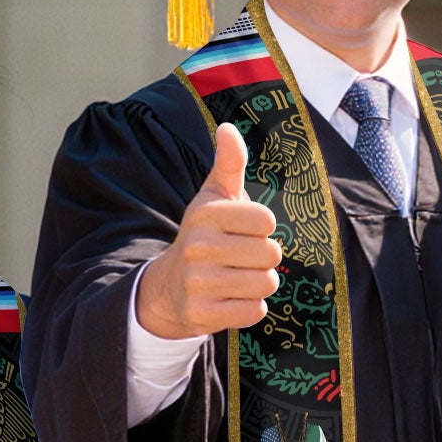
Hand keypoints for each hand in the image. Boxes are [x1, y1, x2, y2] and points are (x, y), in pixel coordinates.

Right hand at [134, 123, 283, 338]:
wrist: (170, 286)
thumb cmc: (204, 235)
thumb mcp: (214, 197)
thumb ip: (229, 163)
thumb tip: (229, 128)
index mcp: (206, 214)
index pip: (266, 220)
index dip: (262, 228)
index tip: (243, 230)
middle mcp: (199, 246)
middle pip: (271, 254)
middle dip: (264, 258)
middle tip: (243, 258)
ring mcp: (199, 283)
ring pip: (266, 283)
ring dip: (260, 283)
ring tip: (238, 277)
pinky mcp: (203, 314)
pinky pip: (254, 312)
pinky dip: (250, 307)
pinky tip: (231, 298)